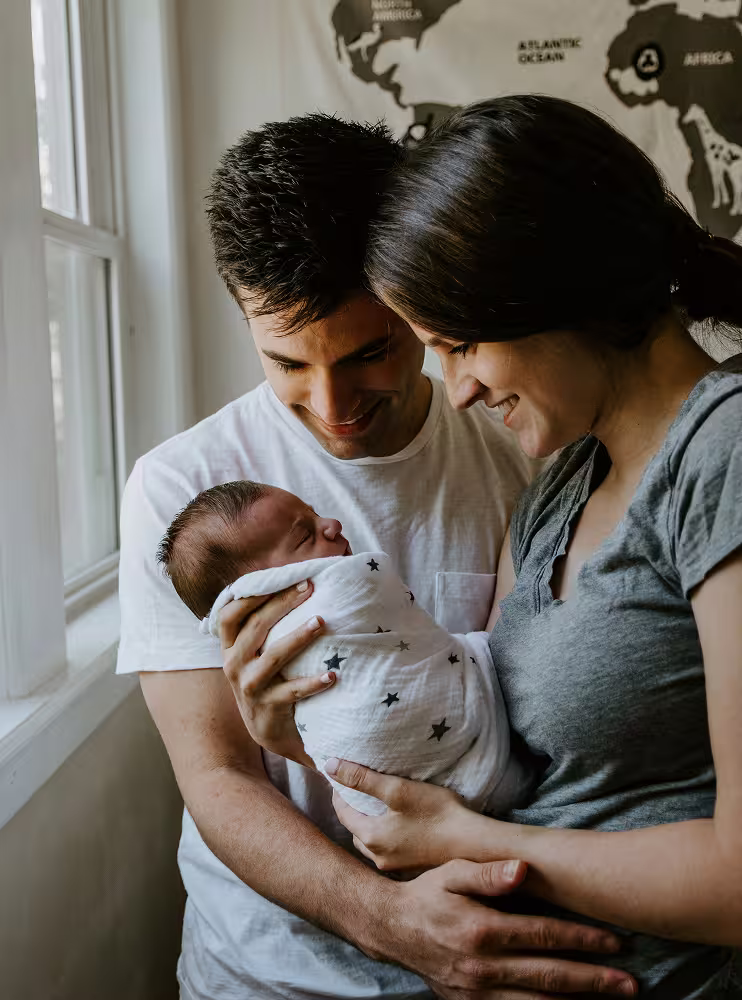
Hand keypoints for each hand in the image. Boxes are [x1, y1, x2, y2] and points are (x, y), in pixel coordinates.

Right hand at [219, 582, 334, 763]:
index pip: (231, 614)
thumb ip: (262, 627)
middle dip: (282, 604)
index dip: (253, 594)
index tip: (284, 578)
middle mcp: (234, 664)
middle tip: (309, 588)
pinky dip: (313, 682)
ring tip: (321, 622)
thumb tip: (294, 585)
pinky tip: (332, 675)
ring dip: (298, 637)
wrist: (268, 730)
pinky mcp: (268, 707)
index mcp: (230, 647)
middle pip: (256, 626)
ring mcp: (250, 687)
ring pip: (274, 656)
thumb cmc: (267, 680)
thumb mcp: (255, 654)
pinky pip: (292, 691)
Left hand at [328, 757, 465, 870]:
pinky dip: (385, 836)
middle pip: (355, 829)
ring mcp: (394, 866)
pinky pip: (388, 850)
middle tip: (356, 790)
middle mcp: (378, 857)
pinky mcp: (410, 869)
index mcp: (371, 838)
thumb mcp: (398, 789)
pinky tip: (397, 826)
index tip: (340, 776)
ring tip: (376, 807)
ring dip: (368, 825)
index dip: (339, 792)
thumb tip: (330, 766)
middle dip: (352, 810)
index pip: (342, 812)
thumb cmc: (438, 814)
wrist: (474, 845)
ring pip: (371, 842)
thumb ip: (362, 778)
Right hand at [371, 860, 635, 996]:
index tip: (616, 942)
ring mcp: (478, 992)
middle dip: (595, 980)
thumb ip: (488, 872)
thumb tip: (523, 869)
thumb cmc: (428, 894)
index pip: (544, 936)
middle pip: (550, 977)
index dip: (582, 939)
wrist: (392, 930)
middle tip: (631, 983)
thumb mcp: (452, 873)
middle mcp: (484, 967)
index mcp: (483, 930)